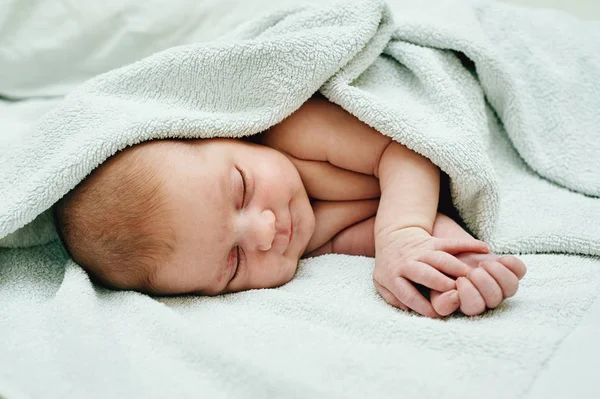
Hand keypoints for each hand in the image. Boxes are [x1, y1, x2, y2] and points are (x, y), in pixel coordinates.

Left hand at [373, 227, 488, 317]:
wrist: (393, 236)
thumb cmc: (390, 267)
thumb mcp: (381, 283)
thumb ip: (392, 298)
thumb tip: (408, 310)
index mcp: (394, 276)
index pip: (407, 293)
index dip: (421, 305)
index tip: (435, 314)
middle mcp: (408, 263)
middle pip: (425, 273)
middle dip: (441, 282)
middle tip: (457, 292)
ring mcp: (422, 251)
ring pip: (441, 258)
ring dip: (457, 267)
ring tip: (473, 277)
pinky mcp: (435, 242)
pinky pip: (453, 243)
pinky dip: (469, 245)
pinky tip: (484, 249)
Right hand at [431, 254, 526, 315]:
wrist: (452, 255)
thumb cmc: (440, 273)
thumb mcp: (436, 287)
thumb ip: (441, 300)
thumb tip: (454, 295)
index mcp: (469, 305)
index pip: (474, 308)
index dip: (468, 294)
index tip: (458, 281)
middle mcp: (488, 300)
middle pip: (494, 298)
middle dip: (481, 281)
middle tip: (470, 272)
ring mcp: (501, 287)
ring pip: (510, 287)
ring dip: (495, 272)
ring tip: (482, 264)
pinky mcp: (511, 272)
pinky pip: (520, 271)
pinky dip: (510, 263)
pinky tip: (499, 260)